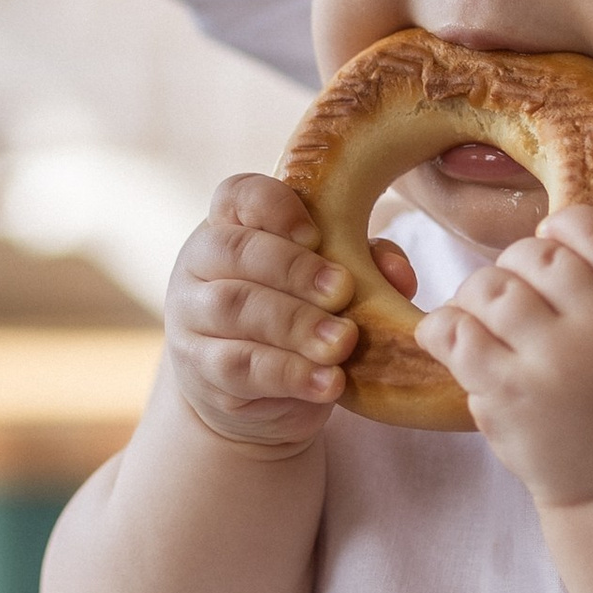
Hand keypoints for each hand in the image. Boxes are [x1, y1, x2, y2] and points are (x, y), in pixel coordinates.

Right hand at [166, 175, 366, 454]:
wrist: (257, 397)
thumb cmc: (301, 316)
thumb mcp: (333, 284)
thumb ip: (366, 265)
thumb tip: (399, 273)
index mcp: (231, 225)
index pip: (238, 195)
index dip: (274, 206)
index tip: (316, 233)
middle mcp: (201, 264)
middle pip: (235, 249)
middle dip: (294, 268)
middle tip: (343, 291)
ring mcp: (192, 318)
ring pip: (234, 308)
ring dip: (296, 323)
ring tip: (344, 341)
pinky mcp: (201, 371)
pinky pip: (241, 367)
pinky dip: (291, 374)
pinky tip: (330, 381)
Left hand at [417, 206, 592, 506]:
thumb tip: (553, 231)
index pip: (592, 228)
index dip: (563, 227)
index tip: (555, 246)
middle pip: (536, 255)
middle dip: (520, 265)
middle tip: (522, 295)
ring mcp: (552, 361)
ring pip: (490, 286)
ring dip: (481, 294)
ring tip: (489, 318)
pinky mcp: (508, 395)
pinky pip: (455, 333)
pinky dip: (446, 326)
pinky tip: (457, 338)